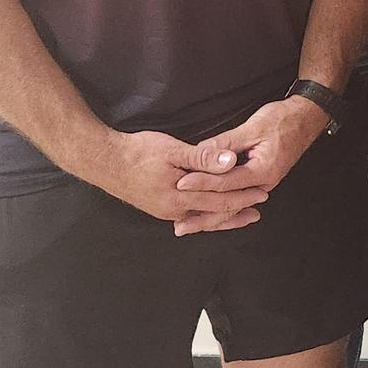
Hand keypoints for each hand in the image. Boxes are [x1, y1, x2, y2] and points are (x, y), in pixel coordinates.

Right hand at [85, 129, 269, 234]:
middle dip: (237, 211)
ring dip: (222, 216)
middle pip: (212, 214)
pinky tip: (211, 212)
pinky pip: (189, 214)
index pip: (219, 201)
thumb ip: (203, 158)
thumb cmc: (139, 153)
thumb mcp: (173, 150)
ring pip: (201, 217)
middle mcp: (172, 210)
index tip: (262, 192)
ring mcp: (164, 211)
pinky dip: (205, 213)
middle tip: (259, 210)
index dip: (242, 196)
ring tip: (241, 215)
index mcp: (178, 198)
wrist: (104, 161)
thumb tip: (231, 162)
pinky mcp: (158, 206)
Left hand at [172, 97, 329, 232]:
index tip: (181, 183)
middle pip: (229, 205)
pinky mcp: (259, 181)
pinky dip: (221, 208)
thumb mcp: (254, 127)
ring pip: (233, 206)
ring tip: (187, 226)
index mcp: (264, 171)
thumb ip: (227, 143)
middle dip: (203, 216)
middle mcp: (264, 184)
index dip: (202, 182)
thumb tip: (201, 152)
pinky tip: (208, 215)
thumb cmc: (283, 119)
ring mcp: (263, 185)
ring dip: (210, 217)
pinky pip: (237, 200)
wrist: (307, 117)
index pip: (226, 182)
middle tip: (178, 225)